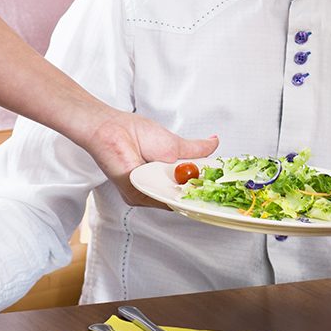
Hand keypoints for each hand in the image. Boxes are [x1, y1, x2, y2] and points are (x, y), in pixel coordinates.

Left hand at [85, 110, 218, 205]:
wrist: (112, 131)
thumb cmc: (135, 132)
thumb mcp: (174, 143)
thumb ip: (196, 149)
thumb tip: (214, 143)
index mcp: (165, 172)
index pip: (188, 185)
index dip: (203, 184)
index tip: (218, 184)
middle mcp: (156, 184)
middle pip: (182, 196)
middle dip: (197, 189)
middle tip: (210, 183)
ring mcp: (146, 191)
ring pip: (172, 199)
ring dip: (183, 188)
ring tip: (188, 175)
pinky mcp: (136, 195)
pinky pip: (157, 199)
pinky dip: (168, 191)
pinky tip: (172, 179)